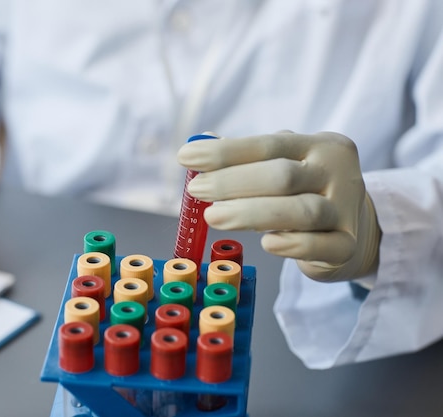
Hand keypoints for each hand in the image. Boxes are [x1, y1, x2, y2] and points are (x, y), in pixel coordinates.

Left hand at [177, 131, 380, 281]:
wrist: (357, 228)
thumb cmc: (306, 192)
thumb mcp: (284, 165)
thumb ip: (247, 158)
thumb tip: (201, 143)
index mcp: (318, 146)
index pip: (267, 145)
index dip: (225, 152)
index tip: (186, 157)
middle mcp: (337, 172)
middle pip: (282, 176)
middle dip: (232, 182)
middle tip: (196, 190)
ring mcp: (346, 210)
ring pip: (300, 211)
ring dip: (251, 214)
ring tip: (213, 217)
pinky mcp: (347, 246)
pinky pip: (319, 246)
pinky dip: (292, 245)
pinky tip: (267, 244)